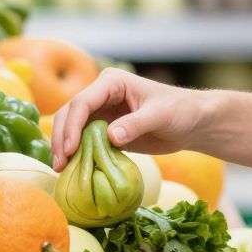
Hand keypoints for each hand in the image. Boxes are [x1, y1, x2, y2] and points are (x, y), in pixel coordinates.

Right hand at [49, 68, 210, 169]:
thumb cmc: (180, 111)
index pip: (82, 102)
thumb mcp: (160, 116)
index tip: (70, 149)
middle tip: (59, 165)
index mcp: (112, 82)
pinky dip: (76, 153)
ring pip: (71, 127)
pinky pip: (83, 140)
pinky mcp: (104, 129)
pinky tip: (73, 169)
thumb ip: (136, 124)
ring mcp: (101, 111)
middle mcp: (101, 94)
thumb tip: (110, 136)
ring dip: (64, 147)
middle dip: (61, 138)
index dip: (72, 126)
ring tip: (61, 169)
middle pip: (69, 114)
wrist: (192, 122)